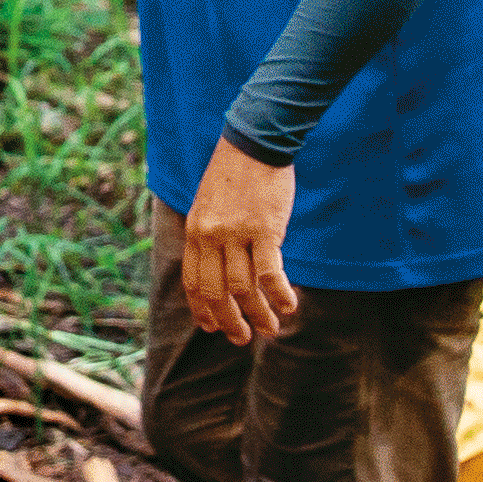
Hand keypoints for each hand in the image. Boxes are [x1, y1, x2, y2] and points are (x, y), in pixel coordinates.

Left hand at [180, 138, 301, 349]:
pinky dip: (278, 294)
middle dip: (230, 322)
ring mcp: (236, 234)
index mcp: (195, 232)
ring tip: (271, 328)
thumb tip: (219, 272)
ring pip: (242, 288)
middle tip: (244, 338)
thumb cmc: (235, 175)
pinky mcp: (264, 229)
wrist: (254, 143)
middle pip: (216, 293)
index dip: (204, 311)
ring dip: (258, 314)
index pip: (193, 283)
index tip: (214, 329)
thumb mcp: (208, 206)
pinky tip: (289, 305)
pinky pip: (269, 272)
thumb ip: (209, 237)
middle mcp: (210, 236)